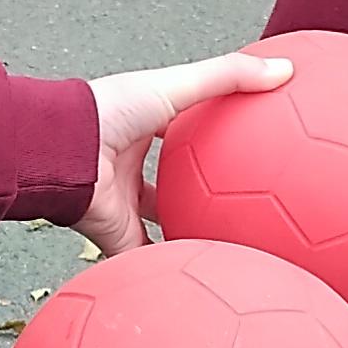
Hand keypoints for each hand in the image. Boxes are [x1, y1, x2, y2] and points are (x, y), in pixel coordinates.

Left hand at [79, 49, 291, 256]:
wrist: (62, 156)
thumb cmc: (109, 111)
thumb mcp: (174, 86)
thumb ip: (227, 77)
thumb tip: (285, 70)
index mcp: (143, 128)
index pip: (181, 128)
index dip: (210, 130)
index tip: (244, 137)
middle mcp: (133, 167)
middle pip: (173, 180)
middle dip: (199, 189)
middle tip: (240, 201)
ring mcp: (126, 204)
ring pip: (164, 222)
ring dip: (190, 232)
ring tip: (231, 244)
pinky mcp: (120, 237)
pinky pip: (152, 258)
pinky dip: (174, 268)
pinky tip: (209, 277)